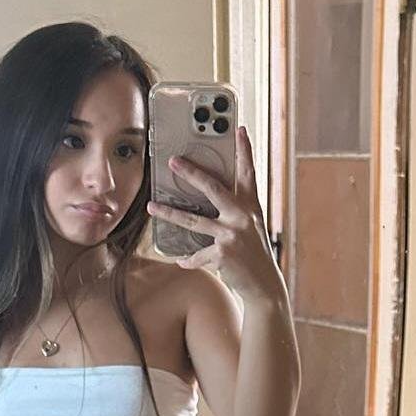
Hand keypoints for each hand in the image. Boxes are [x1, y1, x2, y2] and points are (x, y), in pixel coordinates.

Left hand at [147, 125, 281, 298]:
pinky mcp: (222, 254)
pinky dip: (189, 259)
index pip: (248, 173)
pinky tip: (181, 261)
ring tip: (151, 207)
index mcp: (251, 207)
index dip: (244, 150)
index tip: (240, 128)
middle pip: (213, 188)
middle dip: (191, 173)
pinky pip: (197, 254)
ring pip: (193, 220)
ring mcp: (232, 235)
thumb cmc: (255, 257)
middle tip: (172, 161)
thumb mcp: (251, 230)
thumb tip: (211, 202)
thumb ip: (235, 214)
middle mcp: (242, 217)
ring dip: (169, 213)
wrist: (264, 287)